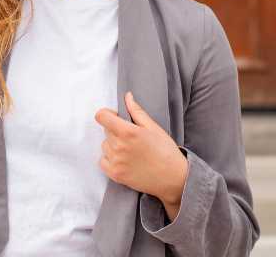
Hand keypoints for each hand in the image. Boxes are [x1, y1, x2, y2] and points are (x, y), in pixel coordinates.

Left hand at [94, 91, 187, 212]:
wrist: (173, 178)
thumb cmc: (165, 151)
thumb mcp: (153, 127)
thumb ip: (136, 111)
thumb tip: (127, 97)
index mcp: (128, 132)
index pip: (102, 117)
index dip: (107, 114)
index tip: (115, 117)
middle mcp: (119, 146)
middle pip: (105, 130)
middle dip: (115, 129)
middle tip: (131, 136)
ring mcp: (116, 162)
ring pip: (105, 145)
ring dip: (113, 145)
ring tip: (130, 150)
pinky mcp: (115, 175)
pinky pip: (102, 161)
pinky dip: (109, 159)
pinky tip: (123, 160)